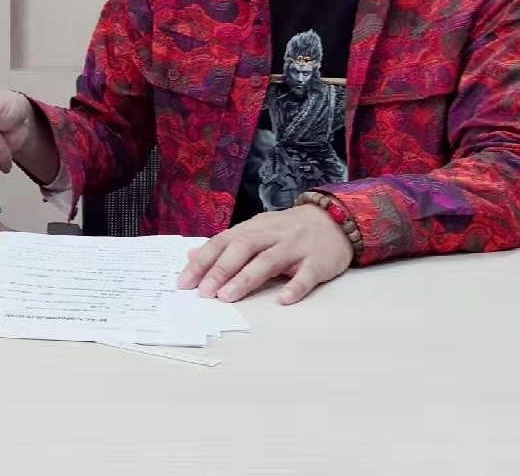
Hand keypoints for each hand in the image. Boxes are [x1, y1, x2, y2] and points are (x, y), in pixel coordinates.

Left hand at [178, 205, 352, 304]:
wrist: (334, 219)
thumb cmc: (288, 230)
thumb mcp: (256, 230)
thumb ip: (226, 243)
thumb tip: (192, 255)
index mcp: (254, 228)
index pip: (223, 241)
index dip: (203, 260)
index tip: (185, 282)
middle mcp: (272, 235)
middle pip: (243, 248)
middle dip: (221, 269)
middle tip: (204, 292)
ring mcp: (296, 247)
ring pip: (268, 261)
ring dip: (246, 279)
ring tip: (227, 297)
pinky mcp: (318, 261)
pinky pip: (306, 275)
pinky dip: (295, 287)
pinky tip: (283, 300)